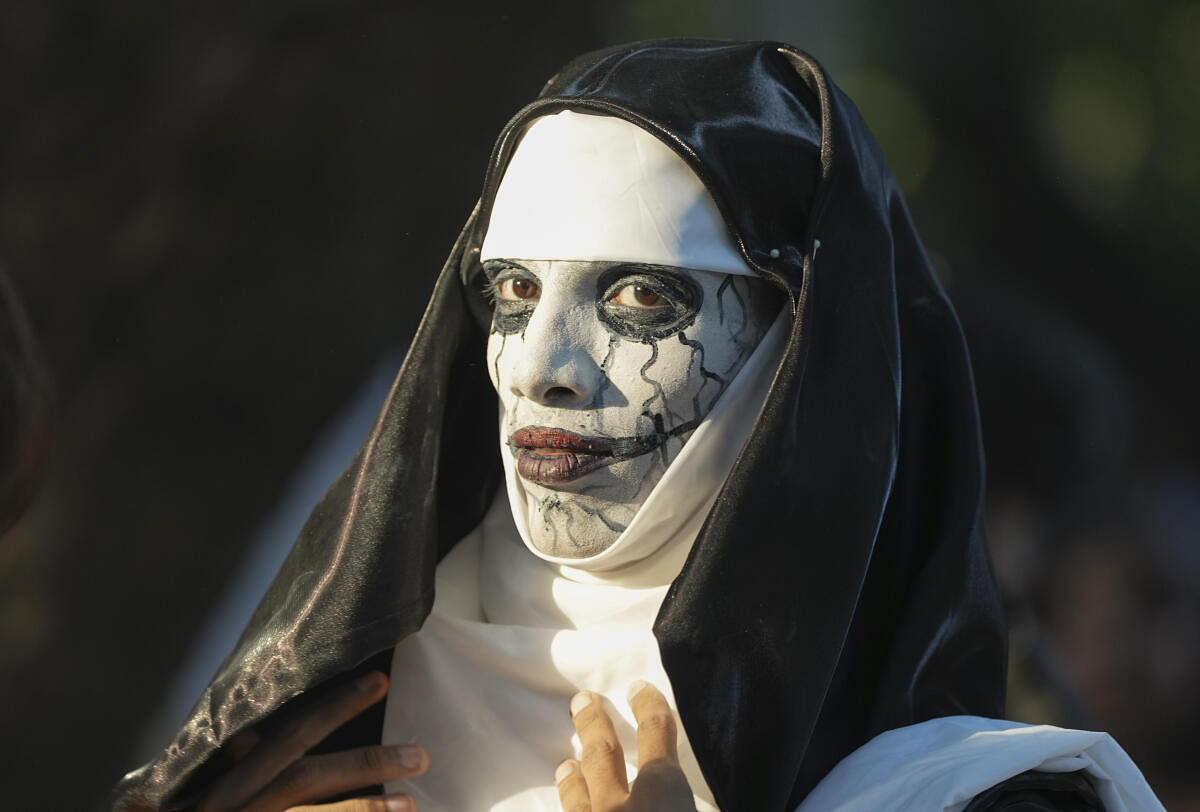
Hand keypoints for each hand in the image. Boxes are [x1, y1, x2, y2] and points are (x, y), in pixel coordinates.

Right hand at [196, 671, 426, 811]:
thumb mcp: (204, 791)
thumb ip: (236, 763)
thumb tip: (253, 736)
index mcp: (230, 781)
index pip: (286, 735)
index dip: (333, 708)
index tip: (379, 681)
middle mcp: (236, 803)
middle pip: (304, 778)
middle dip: (363, 764)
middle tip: (419, 755)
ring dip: (364, 810)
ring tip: (410, 803)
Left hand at [555, 682, 696, 811]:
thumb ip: (689, 794)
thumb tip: (685, 789)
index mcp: (662, 795)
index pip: (655, 735)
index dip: (648, 707)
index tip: (640, 689)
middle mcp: (619, 808)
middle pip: (601, 756)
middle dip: (593, 725)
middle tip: (582, 701)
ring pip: (577, 800)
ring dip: (572, 781)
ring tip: (566, 766)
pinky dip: (573, 811)